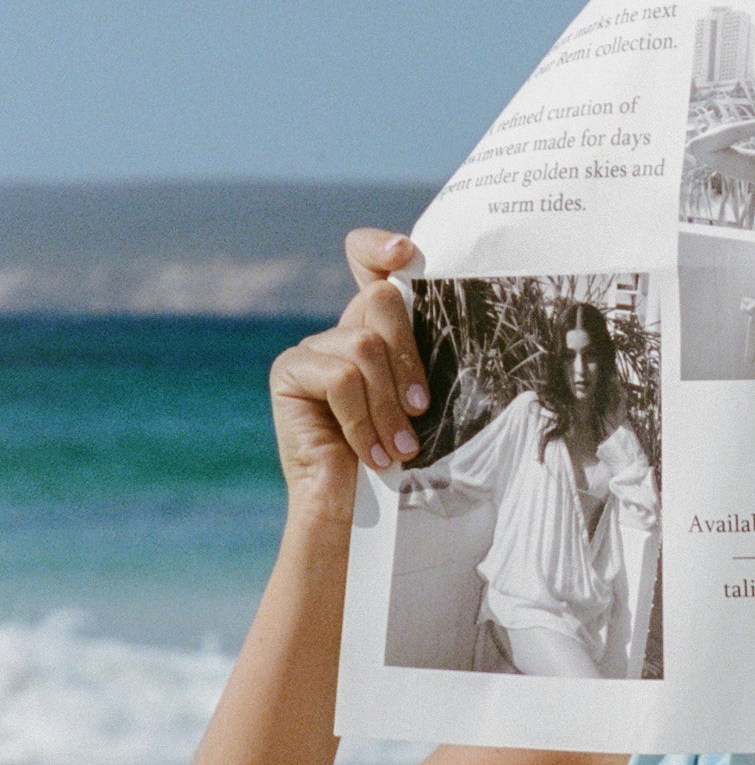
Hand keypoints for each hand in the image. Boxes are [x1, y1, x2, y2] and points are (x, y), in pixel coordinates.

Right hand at [267, 231, 428, 525]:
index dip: (381, 248)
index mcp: (380, 330)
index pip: (371, 264)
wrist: (362, 515)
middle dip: (409, 358)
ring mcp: (313, 348)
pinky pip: (340, 377)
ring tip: (401, 448)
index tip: (407, 253)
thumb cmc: (405, 464)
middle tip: (421, 411)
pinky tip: (374, 454)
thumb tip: (454, 316)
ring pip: (363, 346)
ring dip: (388, 404)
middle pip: (380, 300)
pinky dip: (364, 420)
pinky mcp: (290, 371)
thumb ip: (423, 360)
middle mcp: (344, 330)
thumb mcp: (422, 404)